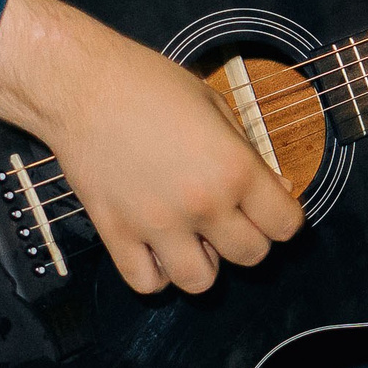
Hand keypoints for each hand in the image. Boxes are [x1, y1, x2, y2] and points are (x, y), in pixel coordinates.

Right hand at [0, 0, 302, 295]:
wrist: (82, 85)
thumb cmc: (149, 84)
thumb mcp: (215, 105)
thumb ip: (248, 152)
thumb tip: (277, 188)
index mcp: (233, 168)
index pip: (285, 225)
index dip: (283, 217)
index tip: (271, 209)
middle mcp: (202, 204)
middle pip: (251, 256)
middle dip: (248, 238)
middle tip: (231, 218)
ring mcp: (157, 225)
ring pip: (201, 282)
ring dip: (204, 263)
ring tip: (193, 237)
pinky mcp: (117, 235)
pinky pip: (147, 283)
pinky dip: (156, 273)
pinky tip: (156, 246)